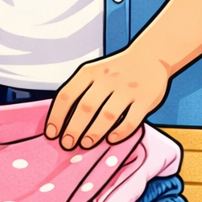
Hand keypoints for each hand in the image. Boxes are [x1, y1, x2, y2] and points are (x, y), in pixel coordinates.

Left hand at [45, 46, 170, 150]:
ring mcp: (127, 89)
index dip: (57, 115)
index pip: (67, 94)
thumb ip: (80, 91)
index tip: (51, 132)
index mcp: (90, 72)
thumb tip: (62, 121)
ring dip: (94, 132)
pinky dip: (120, 132)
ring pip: (107, 115)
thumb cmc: (116, 71)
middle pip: (86, 107)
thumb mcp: (94, 72)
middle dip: (74, 128)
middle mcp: (108, 79)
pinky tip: (111, 139)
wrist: (149, 57)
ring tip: (86, 143)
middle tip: (67, 143)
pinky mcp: (145, 99)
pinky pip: (131, 120)